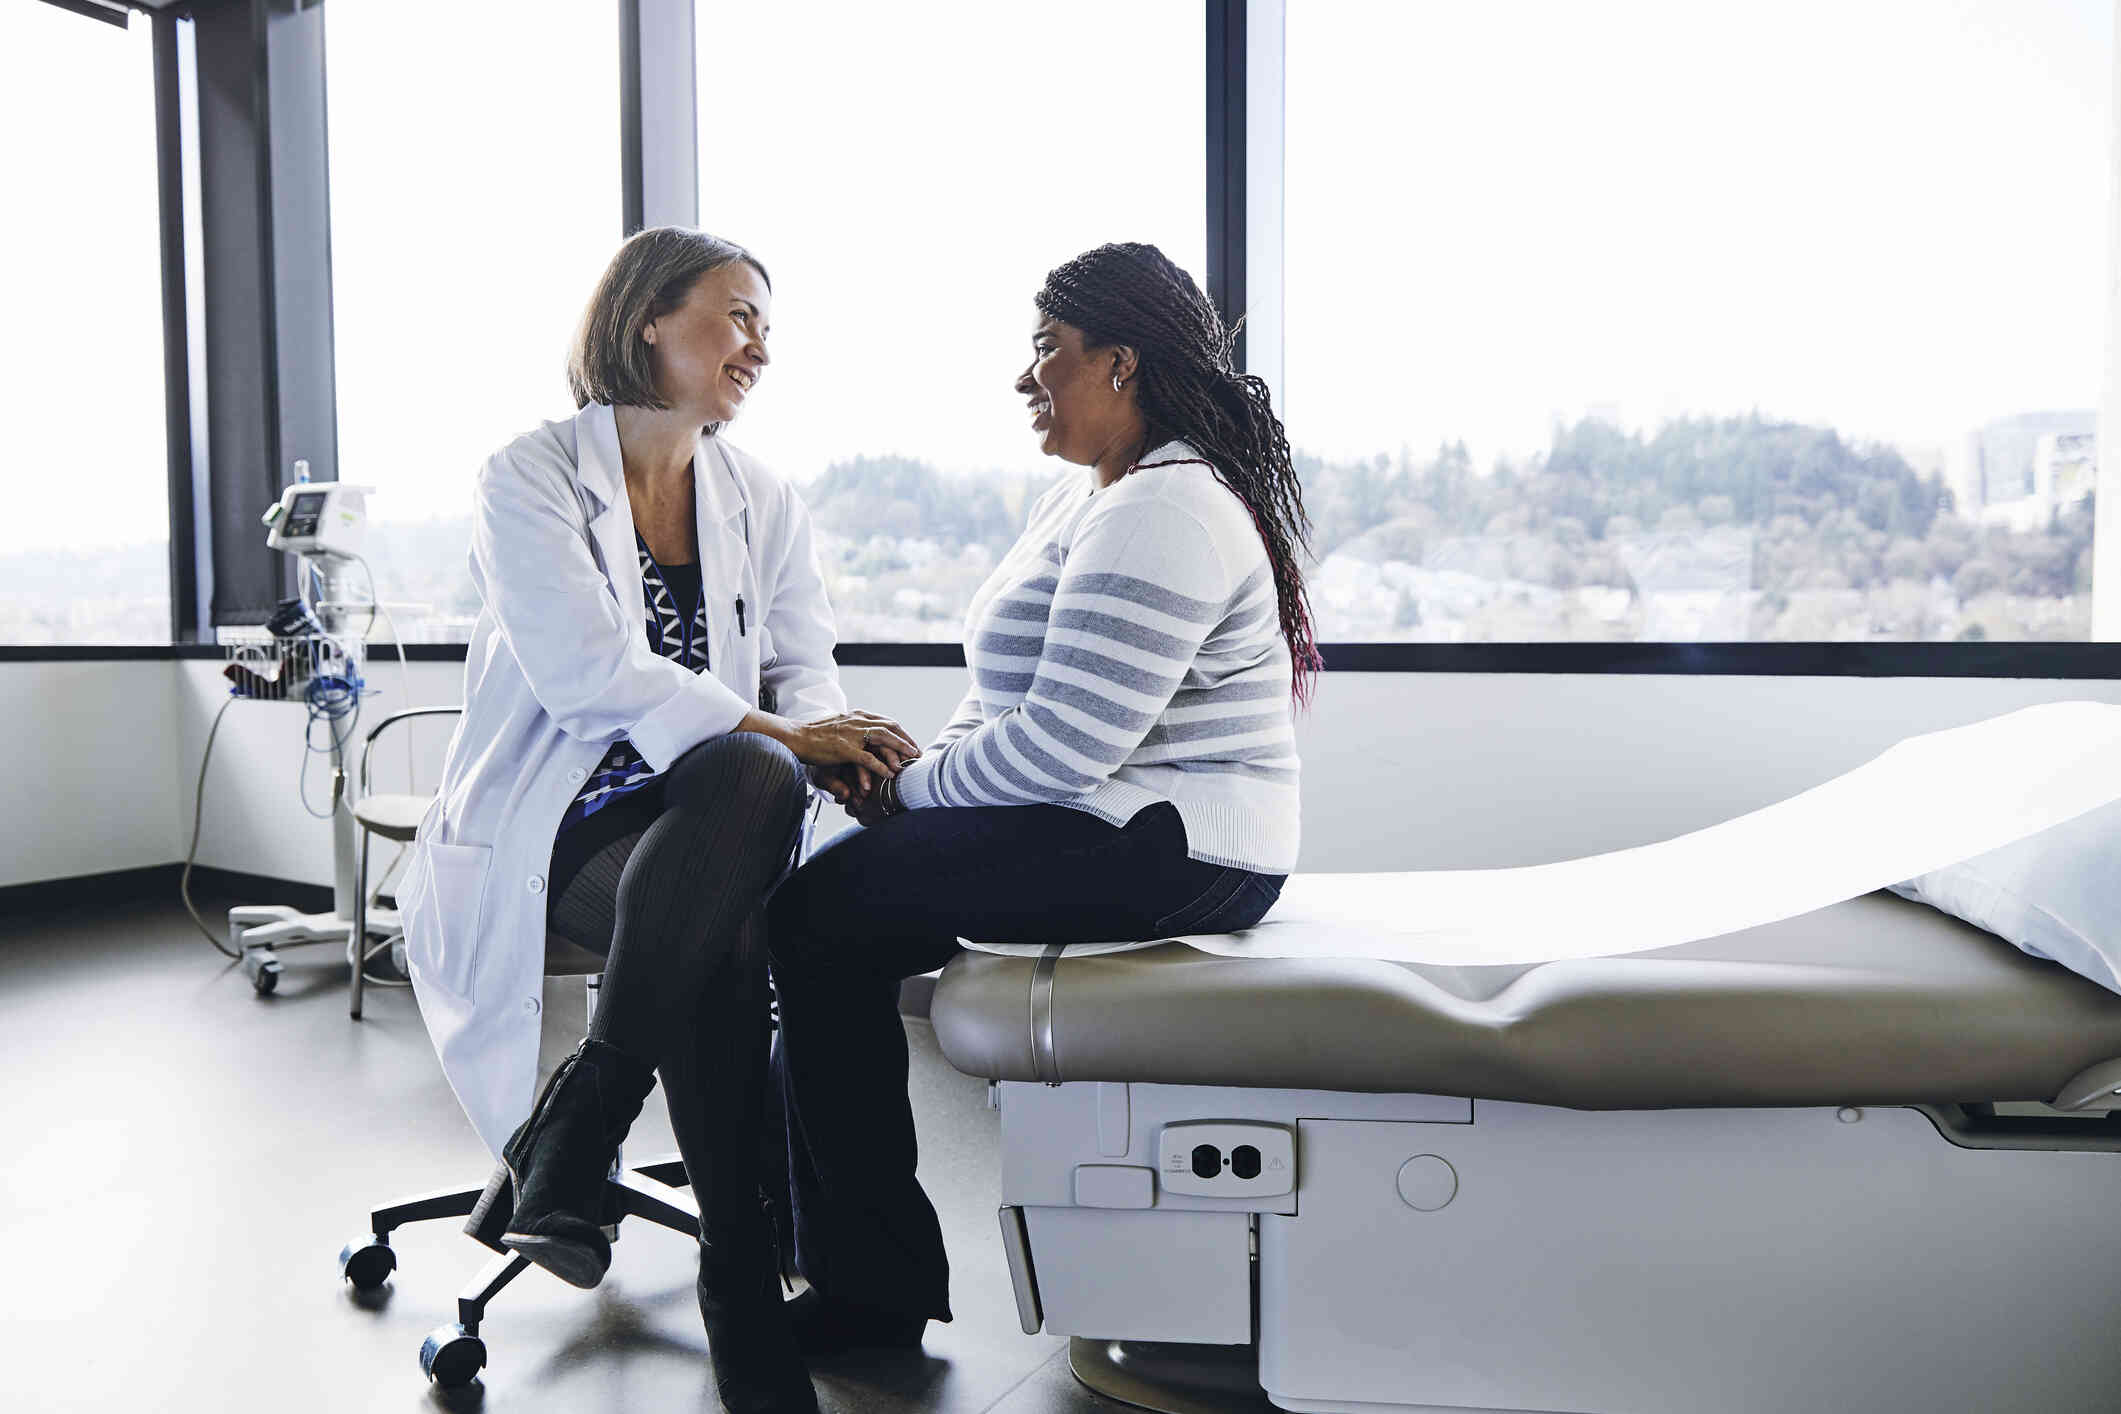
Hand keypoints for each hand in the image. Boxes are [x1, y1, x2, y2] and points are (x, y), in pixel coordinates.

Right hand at [751, 709, 919, 781]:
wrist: (796, 737)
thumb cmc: (816, 735)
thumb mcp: (840, 726)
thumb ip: (855, 729)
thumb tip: (868, 734)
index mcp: (857, 716)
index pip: (887, 721)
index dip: (902, 733)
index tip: (912, 744)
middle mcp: (857, 721)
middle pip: (890, 727)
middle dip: (906, 741)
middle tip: (918, 753)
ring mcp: (851, 734)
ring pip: (883, 739)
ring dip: (899, 750)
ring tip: (910, 761)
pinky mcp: (844, 748)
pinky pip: (867, 758)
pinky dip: (881, 766)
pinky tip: (889, 774)